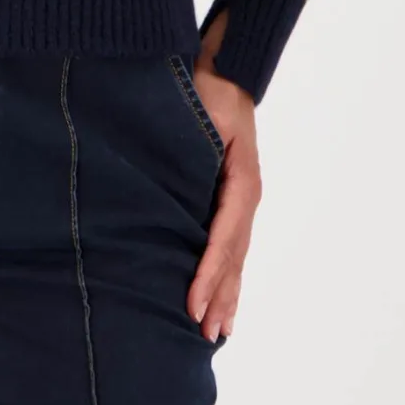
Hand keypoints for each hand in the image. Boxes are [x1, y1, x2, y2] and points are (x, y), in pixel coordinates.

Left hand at [186, 8, 261, 343]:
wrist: (223, 71)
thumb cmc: (204, 90)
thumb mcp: (200, 116)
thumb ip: (187, 150)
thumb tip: (160, 179)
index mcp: (240, 182)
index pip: (223, 237)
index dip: (209, 272)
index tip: (193, 302)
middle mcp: (244, 196)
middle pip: (232, 255)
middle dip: (219, 295)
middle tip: (205, 333)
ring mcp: (240, 199)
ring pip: (235, 256)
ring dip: (226, 292)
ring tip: (217, 330)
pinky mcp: (230, 198)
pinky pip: (229, 242)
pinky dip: (225, 272)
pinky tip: (219, 297)